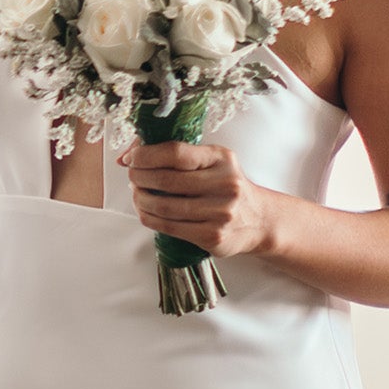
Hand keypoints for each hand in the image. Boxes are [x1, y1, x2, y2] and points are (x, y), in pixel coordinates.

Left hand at [124, 136, 278, 257]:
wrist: (259, 219)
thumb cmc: (226, 187)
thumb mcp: (212, 162)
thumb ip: (177, 155)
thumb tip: (128, 155)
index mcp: (221, 159)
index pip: (175, 153)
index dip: (146, 155)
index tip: (131, 158)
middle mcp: (224, 184)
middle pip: (165, 181)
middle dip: (139, 178)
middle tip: (132, 177)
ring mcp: (220, 212)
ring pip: (163, 206)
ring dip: (140, 200)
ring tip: (137, 194)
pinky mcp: (212, 235)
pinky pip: (168, 227)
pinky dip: (149, 218)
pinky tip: (146, 211)